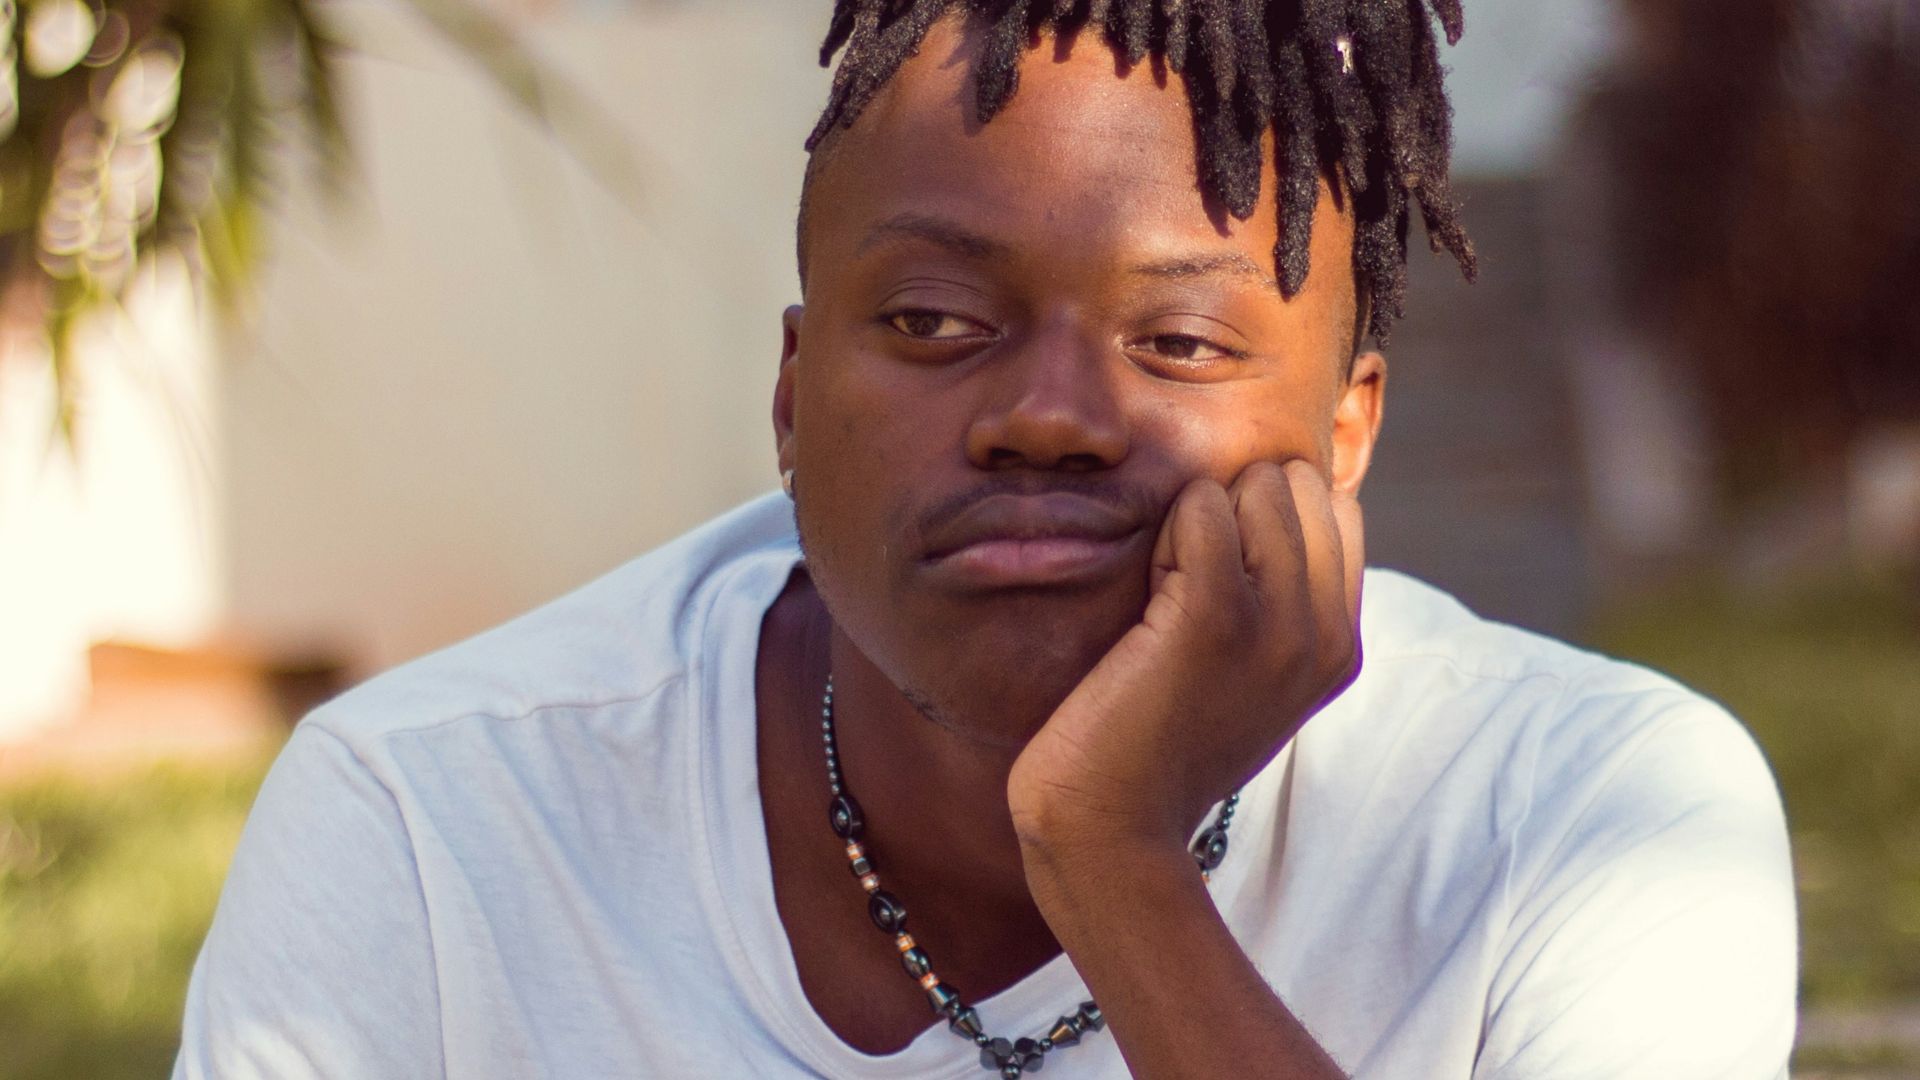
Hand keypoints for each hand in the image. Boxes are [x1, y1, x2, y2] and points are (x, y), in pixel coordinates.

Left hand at [1006, 459, 1364, 857]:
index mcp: (1342, 646)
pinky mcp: (1214, 613)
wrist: (1111, 829)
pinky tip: (1149, 591)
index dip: (1267, 519)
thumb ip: (1279, 606)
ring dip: (1199, 516)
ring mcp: (1279, 623)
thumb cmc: (1156, 746)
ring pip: (1258, 486)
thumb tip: (1271, 503)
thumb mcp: (1249, 678)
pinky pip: (1203, 505)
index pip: (1337, 509)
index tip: (1221, 580)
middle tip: (1187, 584)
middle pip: (1300, 485)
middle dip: (1236, 507)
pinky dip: (1169, 527)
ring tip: (1166, 593)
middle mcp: (1326, 633)